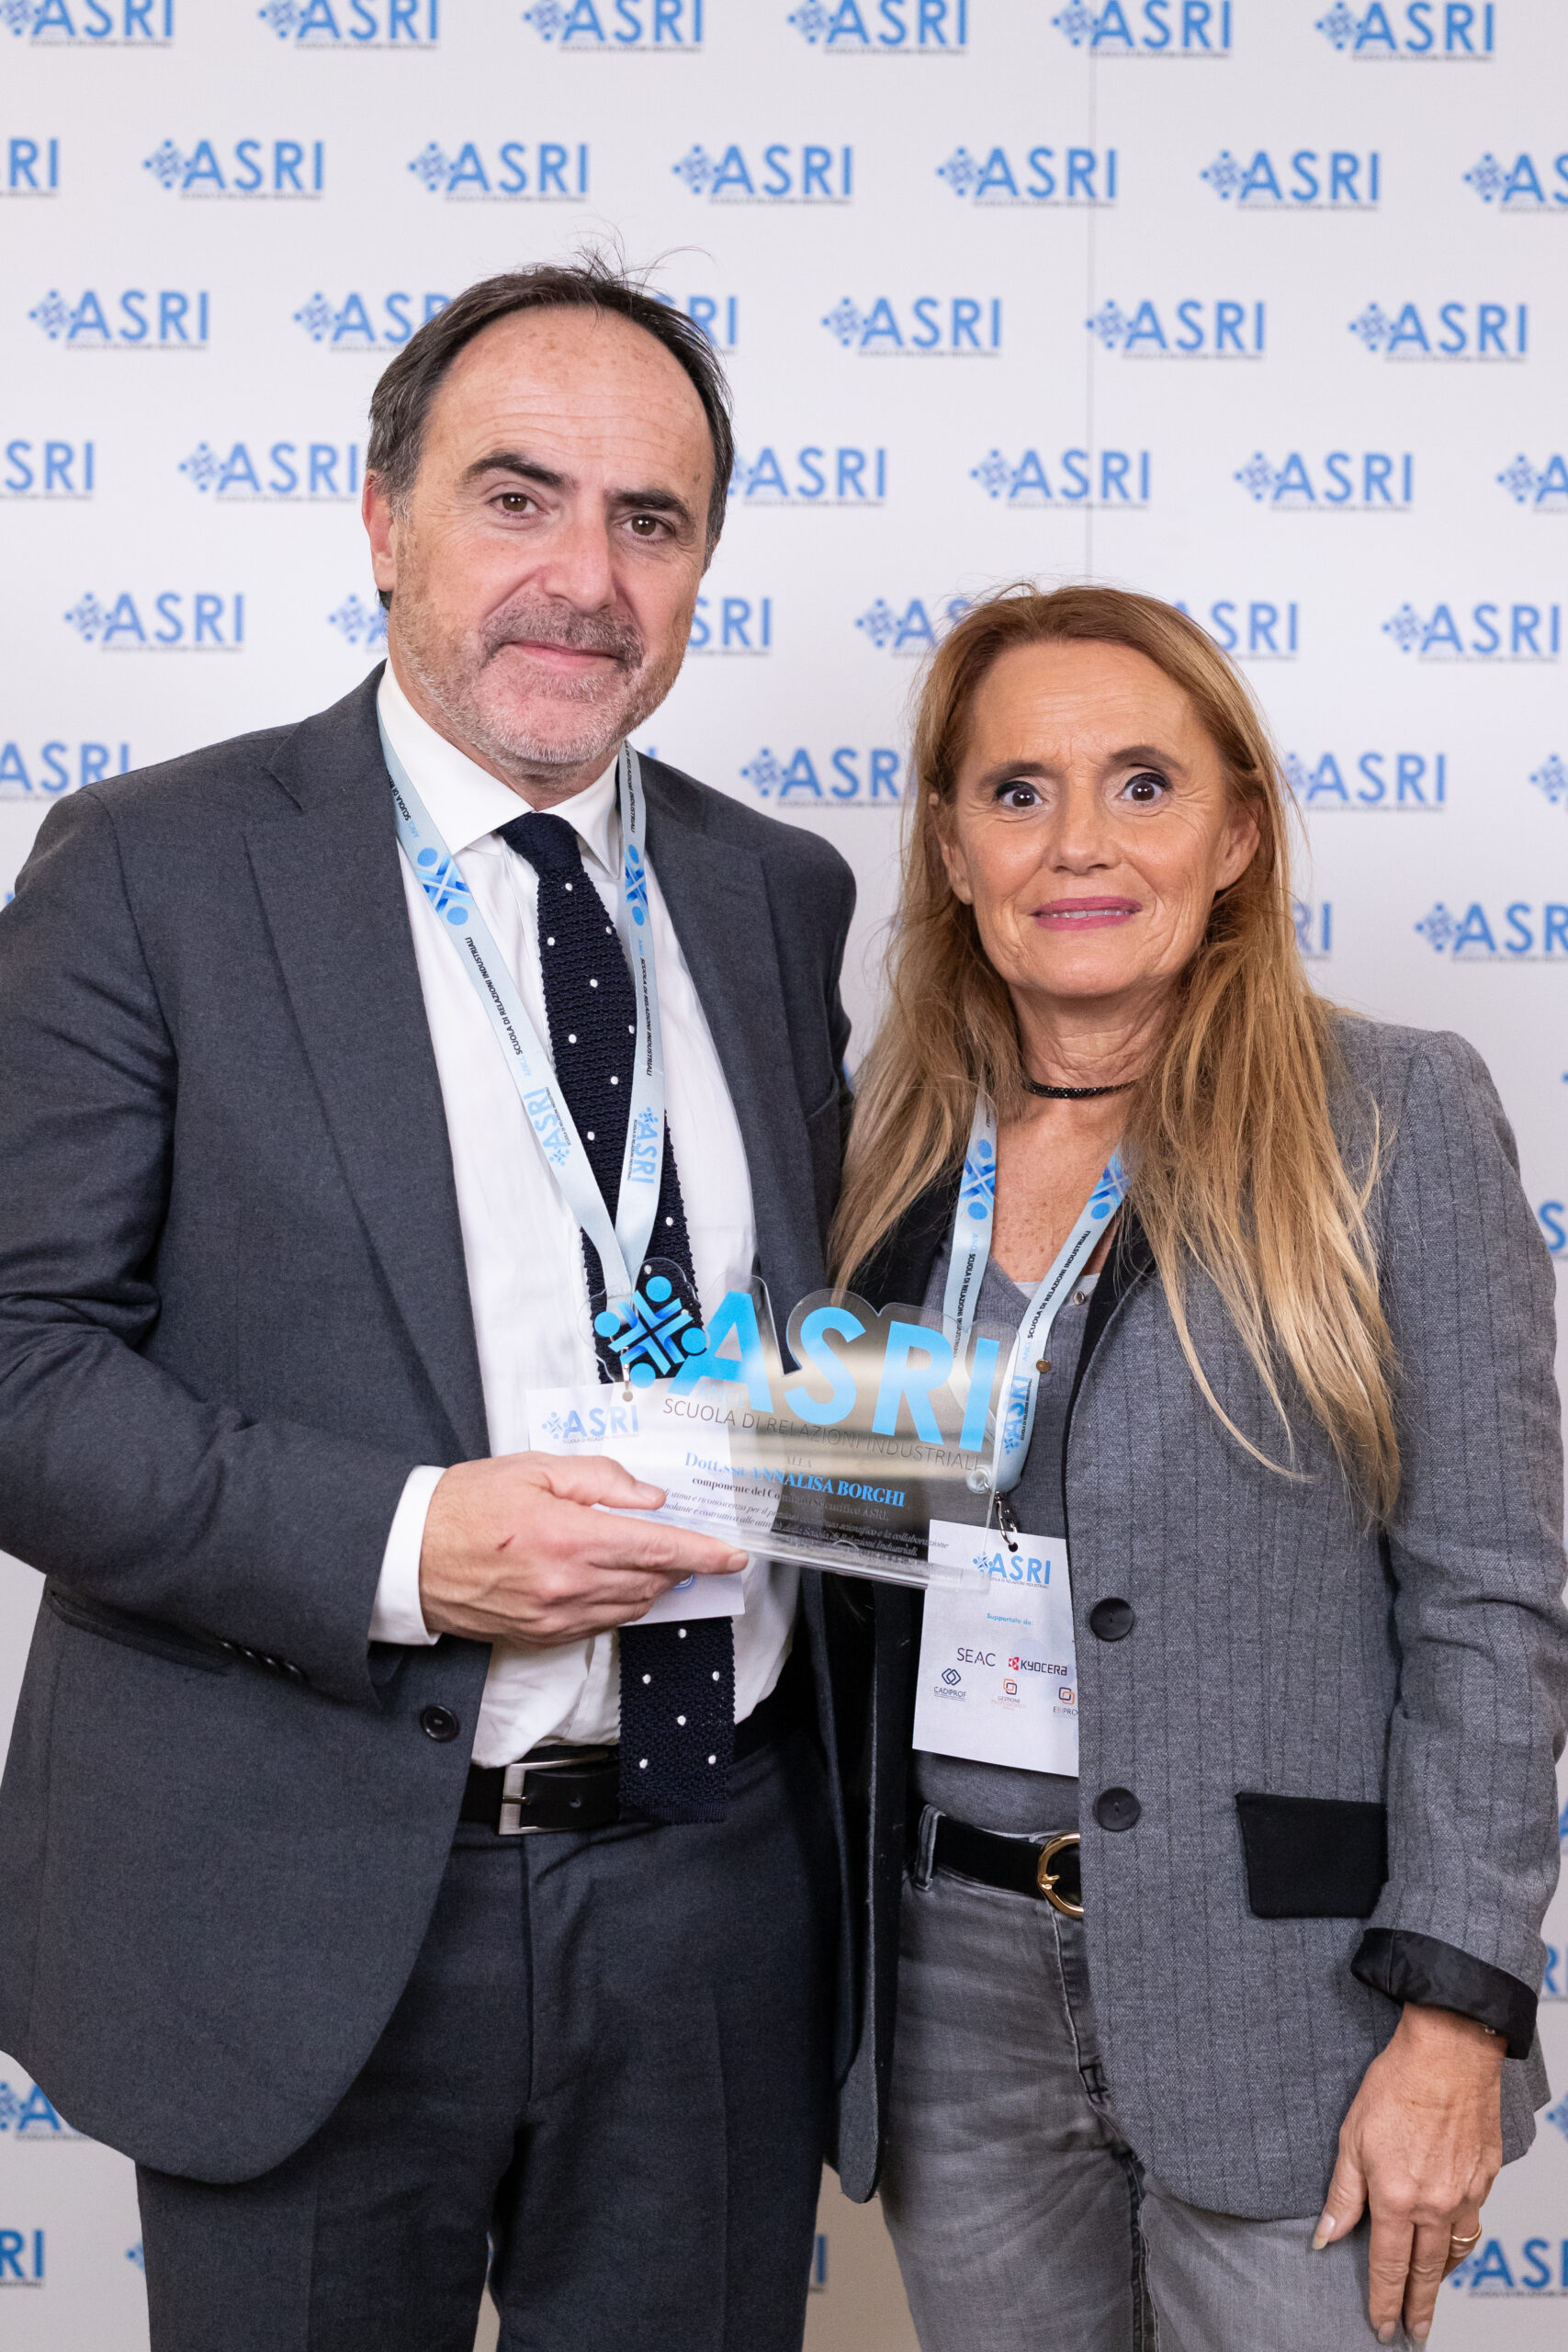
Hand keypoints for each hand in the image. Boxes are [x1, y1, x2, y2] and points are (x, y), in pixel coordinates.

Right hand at [418, 1451, 746, 1646]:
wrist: (411, 1556)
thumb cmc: (467, 1504)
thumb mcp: (535, 1467)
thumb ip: (600, 1480)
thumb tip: (649, 1500)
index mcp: (569, 1536)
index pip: (657, 1548)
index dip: (703, 1553)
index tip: (733, 1555)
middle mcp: (568, 1584)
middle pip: (651, 1581)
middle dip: (683, 1566)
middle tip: (699, 1549)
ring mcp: (555, 1616)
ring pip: (631, 1607)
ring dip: (655, 1586)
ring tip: (659, 1561)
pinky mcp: (542, 1636)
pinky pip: (602, 1624)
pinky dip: (623, 1604)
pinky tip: (621, 1583)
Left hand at [1314, 2003, 1503, 2343]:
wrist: (1448, 2053)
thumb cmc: (1395, 2085)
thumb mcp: (1351, 2138)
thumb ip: (1342, 2195)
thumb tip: (1326, 2238)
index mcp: (1396, 2198)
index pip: (1389, 2268)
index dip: (1384, 2302)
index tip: (1383, 2327)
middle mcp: (1435, 2205)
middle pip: (1427, 2272)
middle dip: (1419, 2307)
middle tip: (1414, 2333)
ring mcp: (1465, 2193)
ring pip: (1454, 2251)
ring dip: (1441, 2277)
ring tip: (1430, 2293)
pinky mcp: (1486, 2177)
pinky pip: (1473, 2220)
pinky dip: (1461, 2237)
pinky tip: (1452, 2239)